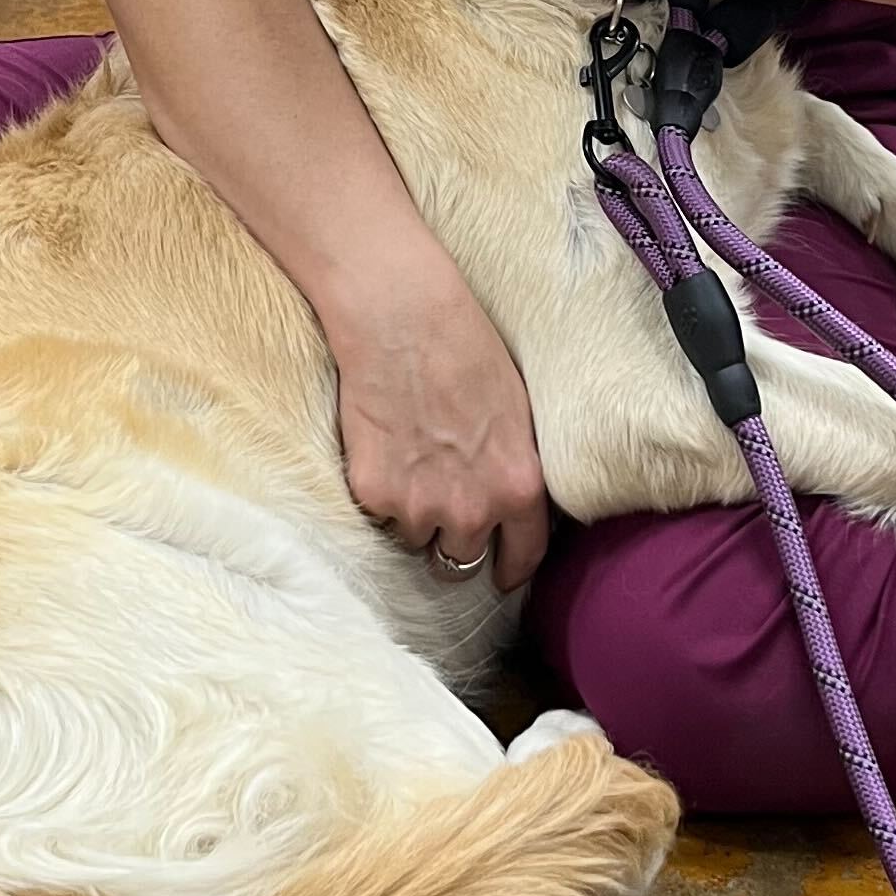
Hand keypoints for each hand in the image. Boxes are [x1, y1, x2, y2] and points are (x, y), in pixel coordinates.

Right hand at [332, 266, 550, 592]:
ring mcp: (417, 506)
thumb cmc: (466, 350)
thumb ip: (517, 469)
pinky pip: (378, 516)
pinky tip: (383, 449)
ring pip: (415, 539)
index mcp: (518, 488)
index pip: (522, 558)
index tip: (501, 575)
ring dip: (414, 516)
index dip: (510, 571)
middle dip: (454, 543)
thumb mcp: (518, 413)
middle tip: (444, 509)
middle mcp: (471, 509)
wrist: (402, 321)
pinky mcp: (372, 494)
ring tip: (410, 464)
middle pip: (460, 562)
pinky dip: (379, 494)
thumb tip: (516, 500)